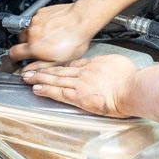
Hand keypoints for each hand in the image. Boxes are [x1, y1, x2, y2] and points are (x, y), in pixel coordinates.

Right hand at [7, 2, 96, 64]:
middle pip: (21, 41)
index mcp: (34, 47)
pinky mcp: (41, 12)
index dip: (14, 58)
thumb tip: (28, 72)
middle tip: (40, 48)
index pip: (13, 53)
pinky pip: (37, 20)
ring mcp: (36, 21)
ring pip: (29, 30)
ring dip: (35, 34)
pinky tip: (53, 27)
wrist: (83, 19)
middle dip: (27, 45)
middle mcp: (32, 33)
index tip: (17, 59)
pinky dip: (42, 24)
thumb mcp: (60, 60)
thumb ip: (41, 67)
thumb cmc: (76, 39)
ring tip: (49, 36)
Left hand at [21, 55, 137, 117]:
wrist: (131, 88)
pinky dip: (47, 90)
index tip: (53, 67)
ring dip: (40, 78)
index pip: (74, 64)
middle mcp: (84, 72)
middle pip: (60, 70)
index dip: (61, 66)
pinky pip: (59, 92)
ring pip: (56, 79)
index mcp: (95, 64)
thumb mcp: (119, 62)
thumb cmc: (130, 78)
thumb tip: (106, 65)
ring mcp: (80, 84)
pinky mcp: (79, 97)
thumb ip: (108, 63)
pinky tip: (37, 88)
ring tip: (27, 78)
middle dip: (44, 69)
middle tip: (29, 69)